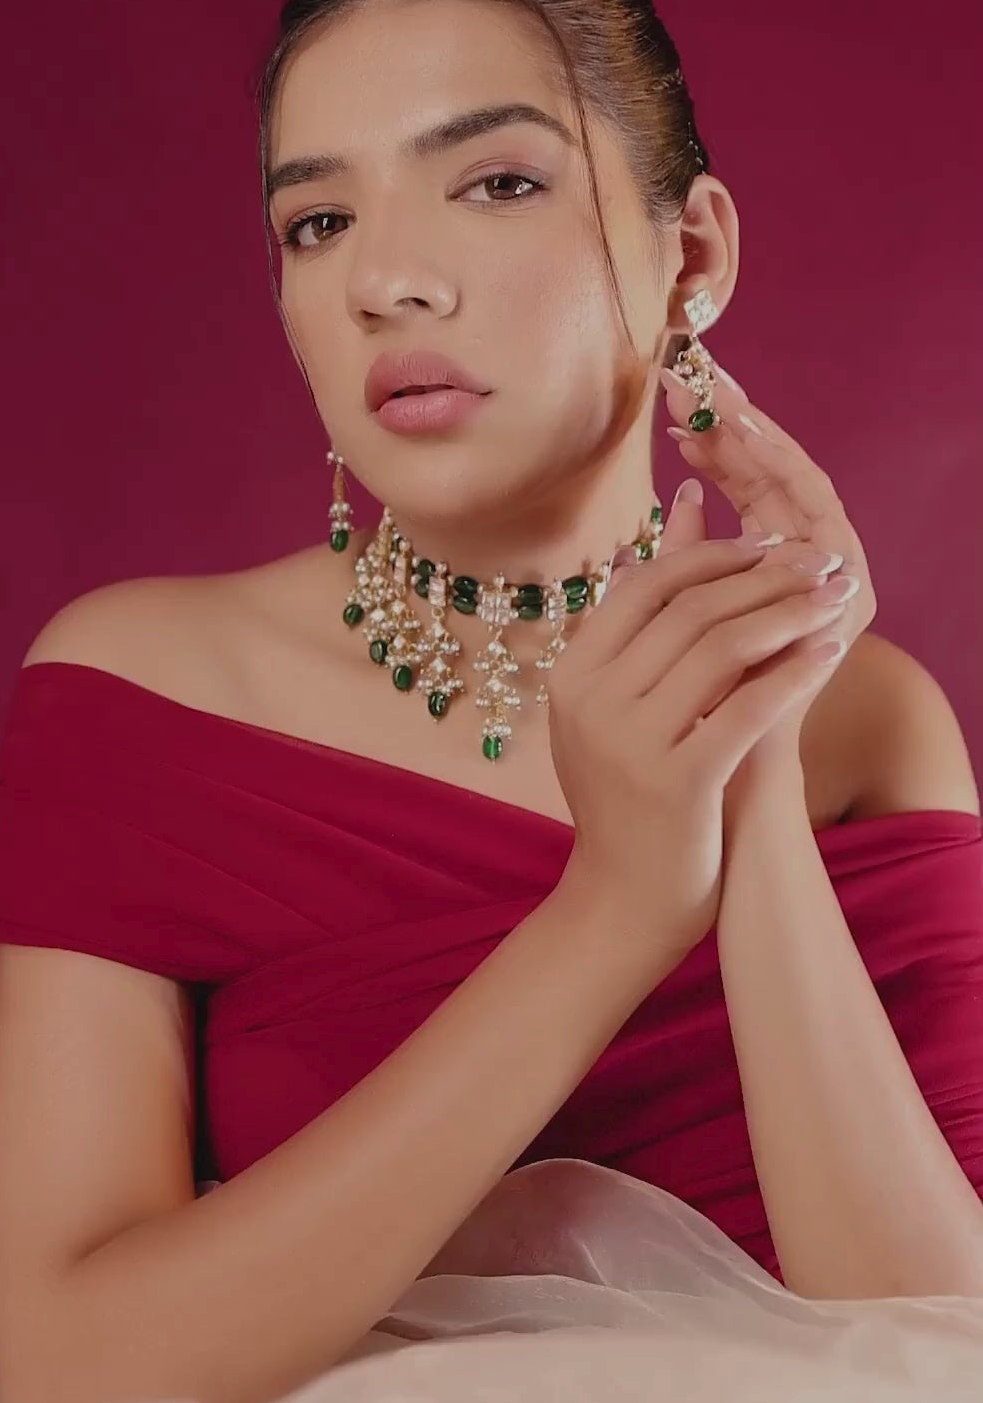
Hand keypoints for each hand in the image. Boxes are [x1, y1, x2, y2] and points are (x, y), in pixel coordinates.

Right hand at [547, 538, 854, 962]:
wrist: (626, 897)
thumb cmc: (630, 792)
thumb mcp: (617, 703)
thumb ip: (645, 616)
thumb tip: (683, 505)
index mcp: (571, 674)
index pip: (646, 586)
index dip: (712, 555)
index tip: (768, 543)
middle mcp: (590, 703)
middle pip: (690, 611)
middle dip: (764, 577)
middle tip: (818, 559)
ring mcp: (629, 744)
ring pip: (722, 650)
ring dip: (789, 614)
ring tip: (833, 597)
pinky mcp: (678, 783)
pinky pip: (749, 708)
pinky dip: (794, 673)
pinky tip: (828, 652)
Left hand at [658, 356, 876, 759]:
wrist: (730, 779)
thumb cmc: (694, 706)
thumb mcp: (677, 616)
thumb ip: (684, 557)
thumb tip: (676, 495)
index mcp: (767, 566)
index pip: (748, 481)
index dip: (713, 434)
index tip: (669, 391)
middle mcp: (807, 564)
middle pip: (777, 470)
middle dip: (733, 418)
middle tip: (694, 371)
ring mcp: (834, 574)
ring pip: (801, 480)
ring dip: (757, 434)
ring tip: (715, 394)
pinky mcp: (851, 589)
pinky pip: (818, 511)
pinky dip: (784, 470)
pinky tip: (747, 436)